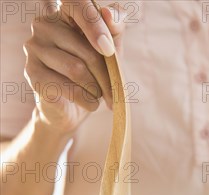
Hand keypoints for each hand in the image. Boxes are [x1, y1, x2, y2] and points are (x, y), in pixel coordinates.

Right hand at [23, 2, 124, 133]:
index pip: (76, 2)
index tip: (109, 50)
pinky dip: (85, 100)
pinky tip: (89, 103)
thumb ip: (114, 29)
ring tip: (98, 96)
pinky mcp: (32, 73)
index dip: (94, 24)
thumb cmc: (93, 75)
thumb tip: (109, 14)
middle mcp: (44, 25)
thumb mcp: (110, 51)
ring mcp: (34, 48)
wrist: (72, 109)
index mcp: (64, 13)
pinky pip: (67, 88)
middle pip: (86, 50)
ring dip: (96, 89)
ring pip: (76, 70)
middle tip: (114, 93)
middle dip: (106, 76)